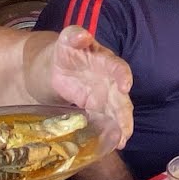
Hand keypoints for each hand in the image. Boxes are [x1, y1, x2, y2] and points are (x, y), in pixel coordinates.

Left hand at [49, 26, 134, 147]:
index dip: (123, 76)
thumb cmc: (64, 50)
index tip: (125, 86)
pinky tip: (110, 144)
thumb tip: (81, 35)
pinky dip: (108, 131)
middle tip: (125, 130)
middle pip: (121, 97)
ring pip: (116, 112)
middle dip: (124, 114)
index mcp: (105, 60)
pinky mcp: (95, 107)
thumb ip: (74, 35)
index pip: (118, 67)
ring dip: (120, 127)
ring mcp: (104, 95)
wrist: (53, 67)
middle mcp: (110, 79)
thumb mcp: (66, 40)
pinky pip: (105, 120)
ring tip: (121, 141)